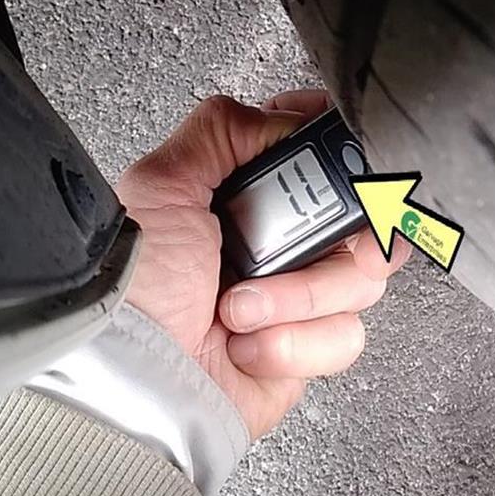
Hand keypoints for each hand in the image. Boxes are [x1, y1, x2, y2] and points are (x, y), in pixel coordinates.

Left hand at [115, 91, 409, 438]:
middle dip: (332, 235)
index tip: (336, 161)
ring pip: (361, 279)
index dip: (341, 155)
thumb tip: (284, 115)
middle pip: (363, 217)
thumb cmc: (133, 291)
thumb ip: (222, 131)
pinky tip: (249, 344)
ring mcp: (298, 297)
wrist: (131, 381)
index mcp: (248, 198)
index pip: (323, 157)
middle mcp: (279, 244)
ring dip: (298, 295)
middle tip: (288, 245)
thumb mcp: (163, 185)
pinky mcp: (308, 349)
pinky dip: (294, 343)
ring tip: (239, 306)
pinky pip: (344, 336)